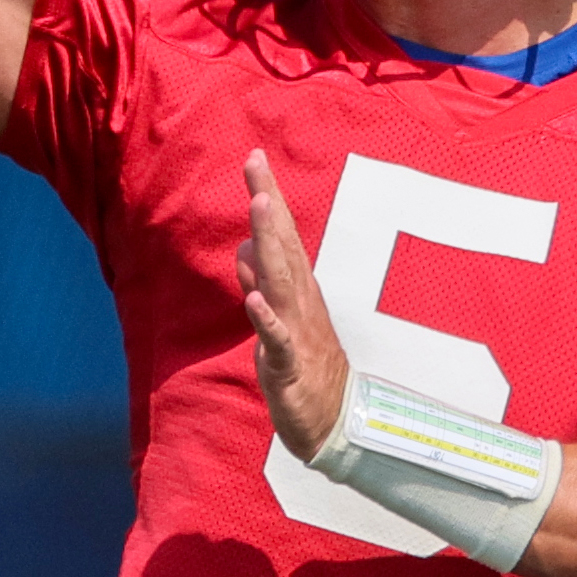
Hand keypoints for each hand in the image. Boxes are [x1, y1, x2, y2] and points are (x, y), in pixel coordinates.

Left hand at [236, 153, 347, 457]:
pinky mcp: (289, 366)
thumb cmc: (304, 362)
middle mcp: (299, 301)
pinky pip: (278, 340)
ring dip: (270, 247)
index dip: (268, 196)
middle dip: (268, 207)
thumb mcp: (278, 316)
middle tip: (256, 167)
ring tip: (258, 210)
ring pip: (281, 282)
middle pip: (282, 246)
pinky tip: (254, 299)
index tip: (256, 156)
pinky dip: (267, 319)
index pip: (281, 234)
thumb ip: (262, 281)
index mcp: (296, 288)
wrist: (331, 419)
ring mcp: (296, 331)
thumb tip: (245, 246)